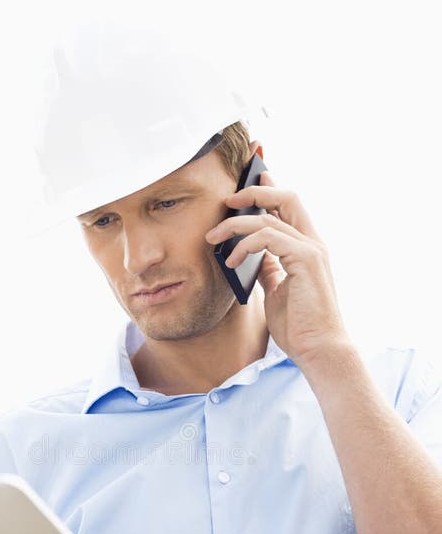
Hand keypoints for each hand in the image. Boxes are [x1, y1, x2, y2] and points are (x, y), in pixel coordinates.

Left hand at [205, 171, 351, 367]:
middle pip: (286, 197)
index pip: (290, 207)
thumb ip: (269, 270)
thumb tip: (253, 258)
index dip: (269, 190)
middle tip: (226, 201)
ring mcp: (312, 250)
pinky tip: (231, 260)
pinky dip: (245, 245)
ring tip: (213, 238)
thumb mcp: (278, 292)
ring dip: (235, 225)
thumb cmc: (300, 327)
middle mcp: (313, 243)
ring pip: (269, 218)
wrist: (318, 350)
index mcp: (308, 248)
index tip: (247, 183)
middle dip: (254, 192)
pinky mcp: (305, 260)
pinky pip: (268, 237)